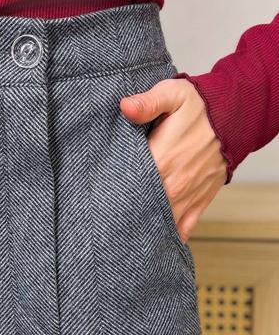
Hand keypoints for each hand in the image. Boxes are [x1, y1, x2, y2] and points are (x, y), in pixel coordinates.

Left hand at [119, 79, 227, 242]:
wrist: (236, 119)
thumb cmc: (202, 107)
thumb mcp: (174, 95)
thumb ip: (148, 102)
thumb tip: (125, 107)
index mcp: (162, 160)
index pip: (128, 184)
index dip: (111, 191)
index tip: (97, 195)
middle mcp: (174, 184)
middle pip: (140, 207)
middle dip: (122, 213)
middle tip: (104, 218)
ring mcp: (187, 196)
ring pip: (160, 222)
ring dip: (142, 227)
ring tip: (122, 234)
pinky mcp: (199, 203)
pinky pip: (182, 228)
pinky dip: (169, 236)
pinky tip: (152, 240)